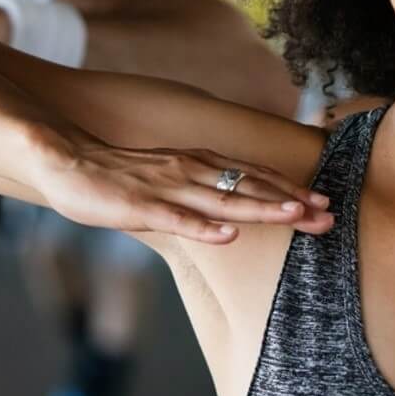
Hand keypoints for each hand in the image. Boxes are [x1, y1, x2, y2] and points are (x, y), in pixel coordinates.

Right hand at [27, 125, 333, 244]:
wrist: (65, 160)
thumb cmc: (117, 175)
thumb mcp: (168, 178)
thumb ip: (199, 188)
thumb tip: (230, 207)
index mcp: (197, 162)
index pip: (253, 175)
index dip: (290, 188)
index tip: (323, 202)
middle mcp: (189, 169)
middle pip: (249, 186)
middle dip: (291, 200)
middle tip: (329, 214)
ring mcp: (167, 187)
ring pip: (222, 200)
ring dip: (260, 207)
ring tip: (295, 215)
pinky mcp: (141, 205)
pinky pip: (177, 218)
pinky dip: (204, 226)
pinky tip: (227, 235)